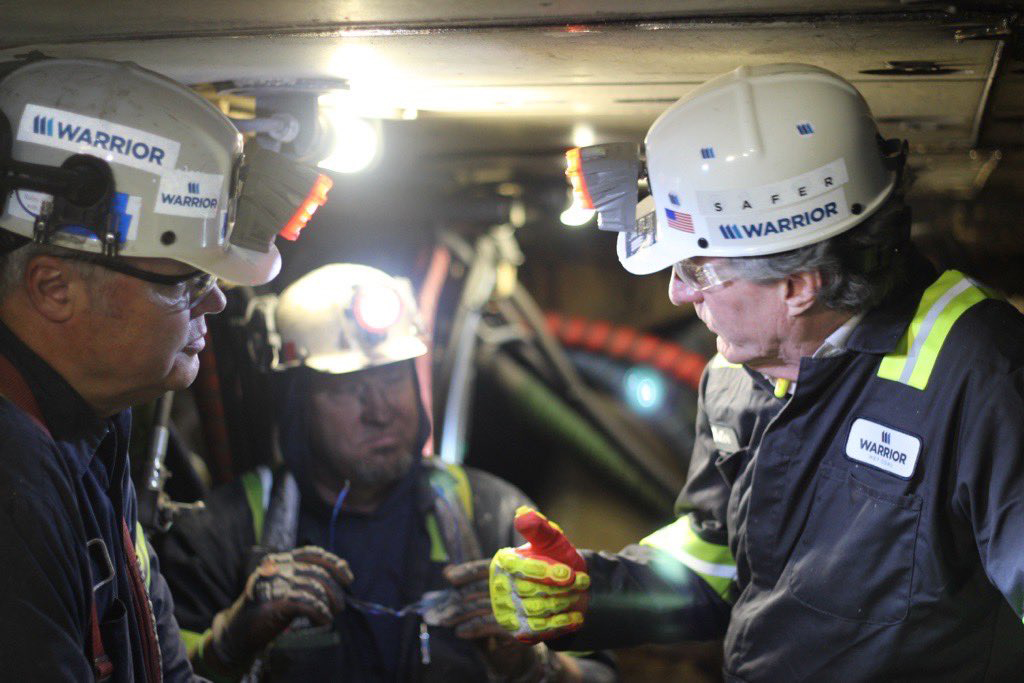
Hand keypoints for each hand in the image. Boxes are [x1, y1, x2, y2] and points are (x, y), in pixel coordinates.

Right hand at [206, 546, 352, 670]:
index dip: (334, 563)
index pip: (313, 553)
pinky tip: (323, 620)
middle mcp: (277, 566)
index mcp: (281, 560)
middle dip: (334, 590)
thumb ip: (308, 581)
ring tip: (330, 615)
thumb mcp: (289, 589)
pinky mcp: (273, 601)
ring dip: (328, 603)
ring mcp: (273, 582)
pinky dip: (319, 612)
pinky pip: (306, 602)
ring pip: (313, 587)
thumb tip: (340, 581)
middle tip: (340, 606)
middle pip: (316, 572)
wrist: (238, 631)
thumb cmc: (268, 610)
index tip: (348, 578)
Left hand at [441, 559, 547, 679]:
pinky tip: (460, 632)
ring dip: (458, 614)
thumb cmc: (507, 607)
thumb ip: (470, 580)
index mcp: (510, 571)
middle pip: (478, 588)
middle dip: (456, 598)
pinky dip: (472, 627)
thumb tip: (446, 569)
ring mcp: (517, 605)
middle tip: (438, 608)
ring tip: (444, 621)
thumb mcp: (490, 590)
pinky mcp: (517, 626)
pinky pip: (488, 624)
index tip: (449, 577)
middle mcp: (515, 585)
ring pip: (479, 606)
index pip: (485, 568)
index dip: (466, 572)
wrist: (531, 637)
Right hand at [489, 507, 588, 643]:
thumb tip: (523, 514)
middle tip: (581, 583)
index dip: (546, 572)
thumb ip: (539, 528)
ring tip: (578, 596)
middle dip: (562, 588)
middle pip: (532, 591)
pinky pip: (539, 630)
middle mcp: (499, 587)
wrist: (566, 588)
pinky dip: (561, 623)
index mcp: (504, 561)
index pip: (521, 569)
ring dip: (564, 603)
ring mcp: (506, 610)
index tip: (569, 574)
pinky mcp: (517, 631)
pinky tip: (576, 617)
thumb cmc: (555, 559)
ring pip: (537, 611)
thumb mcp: (551, 540)